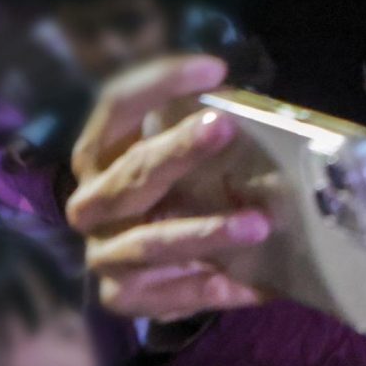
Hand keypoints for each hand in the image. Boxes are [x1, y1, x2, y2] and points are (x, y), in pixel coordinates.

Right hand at [65, 55, 272, 317]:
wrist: (154, 268)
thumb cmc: (180, 194)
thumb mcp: (187, 160)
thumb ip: (211, 136)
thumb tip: (273, 114)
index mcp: (102, 154)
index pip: (116, 107)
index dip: (158, 83)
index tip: (213, 67)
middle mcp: (92, 202)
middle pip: (131, 174)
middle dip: (177, 151)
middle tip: (225, 128)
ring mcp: (104, 253)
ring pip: (149, 242)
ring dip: (205, 232)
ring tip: (259, 224)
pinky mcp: (123, 298)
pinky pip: (166, 297)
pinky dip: (210, 289)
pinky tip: (254, 285)